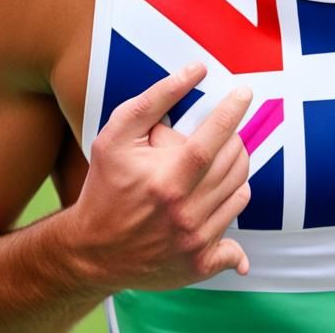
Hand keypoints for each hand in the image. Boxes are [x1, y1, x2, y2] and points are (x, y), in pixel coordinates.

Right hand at [64, 63, 252, 293]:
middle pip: (233, 163)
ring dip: (234, 169)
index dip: (232, 111)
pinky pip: (237, 232)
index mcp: (166, 180)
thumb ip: (155, 99)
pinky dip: (232, 209)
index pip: (214, 138)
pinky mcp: (200, 263)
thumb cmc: (105, 187)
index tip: (244, 93)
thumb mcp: (116, 136)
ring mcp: (195, 240)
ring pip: (240, 191)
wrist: (91, 251)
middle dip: (234, 138)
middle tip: (222, 132)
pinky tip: (217, 200)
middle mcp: (185, 212)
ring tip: (213, 162)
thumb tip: (195, 71)